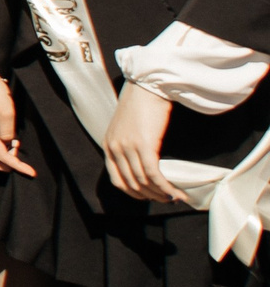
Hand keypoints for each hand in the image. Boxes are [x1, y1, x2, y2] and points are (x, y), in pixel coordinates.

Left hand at [103, 81, 186, 202]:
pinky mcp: (144, 145)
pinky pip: (154, 175)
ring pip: (143, 182)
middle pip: (131, 184)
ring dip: (161, 194)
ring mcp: (127, 147)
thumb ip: (128, 146)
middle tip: (166, 200)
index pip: (117, 180)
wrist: (148, 86)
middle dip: (150, 196)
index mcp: (108, 145)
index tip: (149, 197)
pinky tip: (177, 193)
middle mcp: (114, 148)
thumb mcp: (127, 128)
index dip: (134, 194)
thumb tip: (142, 167)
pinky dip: (166, 187)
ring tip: (175, 197)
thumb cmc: (142, 104)